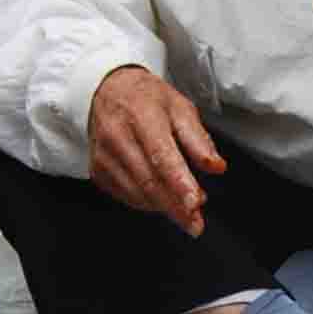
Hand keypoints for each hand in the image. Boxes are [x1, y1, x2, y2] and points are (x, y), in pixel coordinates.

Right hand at [88, 64, 225, 234]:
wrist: (108, 90)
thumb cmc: (147, 99)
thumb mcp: (180, 107)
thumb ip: (199, 139)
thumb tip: (215, 166)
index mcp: (141, 116)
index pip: (162, 155)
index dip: (179, 182)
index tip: (195, 203)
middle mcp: (117, 136)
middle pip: (149, 181)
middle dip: (176, 207)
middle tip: (196, 223)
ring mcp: (104, 155)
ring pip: (137, 193)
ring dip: (165, 207)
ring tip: (186, 209)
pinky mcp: (98, 170)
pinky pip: (126, 195)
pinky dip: (148, 203)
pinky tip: (163, 199)